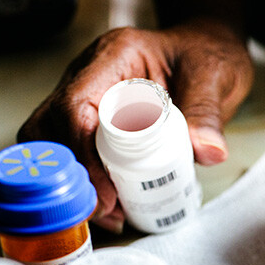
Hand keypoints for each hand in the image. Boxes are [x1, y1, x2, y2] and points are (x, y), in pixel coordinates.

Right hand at [19, 19, 253, 231]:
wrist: (207, 51)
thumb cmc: (205, 55)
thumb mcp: (215, 77)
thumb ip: (208, 112)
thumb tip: (207, 152)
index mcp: (114, 56)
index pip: (76, 104)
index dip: (83, 152)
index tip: (106, 192)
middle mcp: (88, 74)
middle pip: (49, 126)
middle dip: (70, 174)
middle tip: (105, 210)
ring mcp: (85, 96)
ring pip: (51, 142)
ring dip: (72, 182)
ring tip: (110, 213)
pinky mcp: (90, 120)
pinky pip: (71, 152)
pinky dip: (83, 182)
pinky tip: (111, 206)